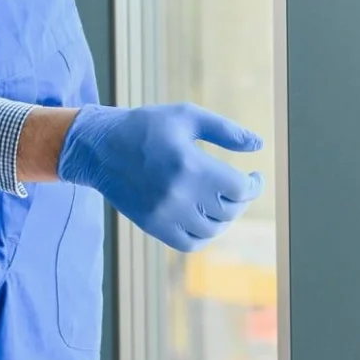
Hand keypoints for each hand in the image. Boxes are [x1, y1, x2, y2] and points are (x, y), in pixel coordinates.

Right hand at [57, 102, 264, 251]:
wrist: (100, 148)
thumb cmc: (147, 126)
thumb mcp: (187, 116)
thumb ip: (226, 130)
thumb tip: (258, 145)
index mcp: (191, 165)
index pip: (239, 189)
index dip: (253, 185)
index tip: (254, 177)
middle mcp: (179, 194)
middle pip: (229, 210)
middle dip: (241, 199)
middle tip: (239, 186)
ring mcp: (165, 214)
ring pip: (212, 230)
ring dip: (225, 217)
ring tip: (223, 201)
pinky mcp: (153, 226)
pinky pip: (189, 243)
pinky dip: (204, 235)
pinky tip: (205, 217)